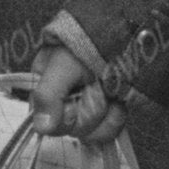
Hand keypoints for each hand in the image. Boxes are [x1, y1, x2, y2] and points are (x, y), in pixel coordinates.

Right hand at [15, 21, 122, 140]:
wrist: (127, 35)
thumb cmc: (89, 42)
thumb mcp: (63, 64)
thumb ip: (48, 95)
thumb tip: (41, 128)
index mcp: (45, 88)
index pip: (45, 122)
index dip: (64, 115)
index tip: (74, 98)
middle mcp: (64, 102)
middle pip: (73, 129)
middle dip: (90, 109)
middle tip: (97, 84)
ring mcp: (87, 110)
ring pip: (92, 133)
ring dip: (106, 113)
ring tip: (110, 88)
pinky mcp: (106, 115)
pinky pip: (109, 132)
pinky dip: (116, 117)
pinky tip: (119, 98)